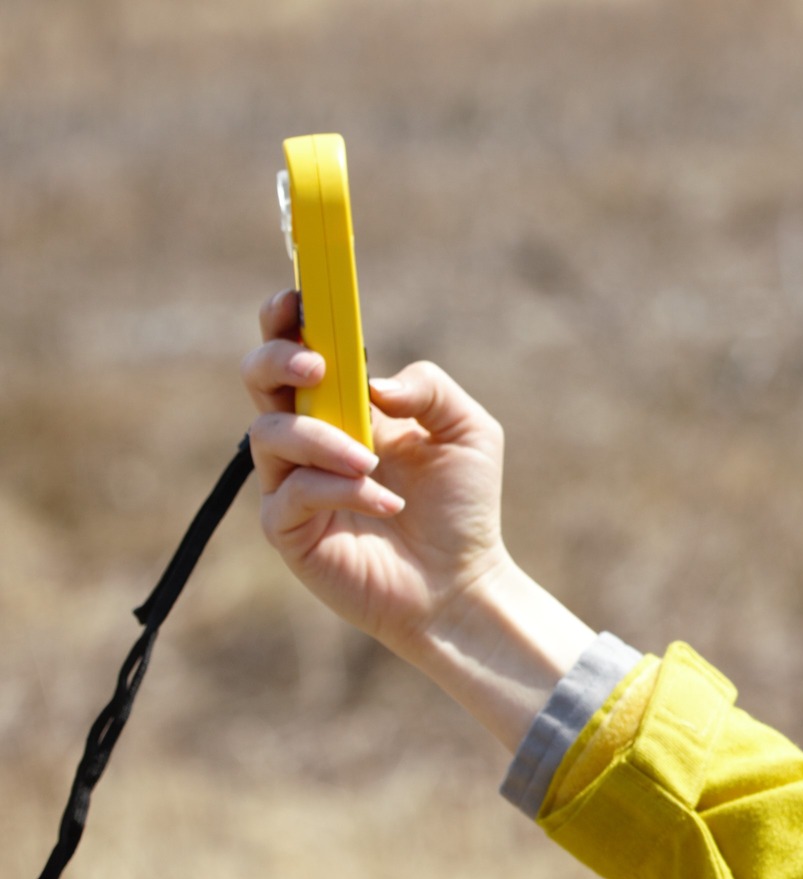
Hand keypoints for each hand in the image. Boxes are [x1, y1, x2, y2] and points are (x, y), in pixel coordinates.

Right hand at [243, 291, 591, 746]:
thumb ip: (430, 389)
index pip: (301, 350)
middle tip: (318, 370)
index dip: (287, 319)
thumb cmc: (464, 505)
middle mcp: (310, 437)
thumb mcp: (469, 430)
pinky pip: (288, 493)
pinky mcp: (287, 528)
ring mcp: (291, 482)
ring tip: (372, 460)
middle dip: (277, 362)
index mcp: (348, 404)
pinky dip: (336, 488)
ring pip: (267, 435)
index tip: (296, 298)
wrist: (461, 581)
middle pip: (258, 380)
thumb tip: (374, 381)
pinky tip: (384, 502)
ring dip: (320, 438)